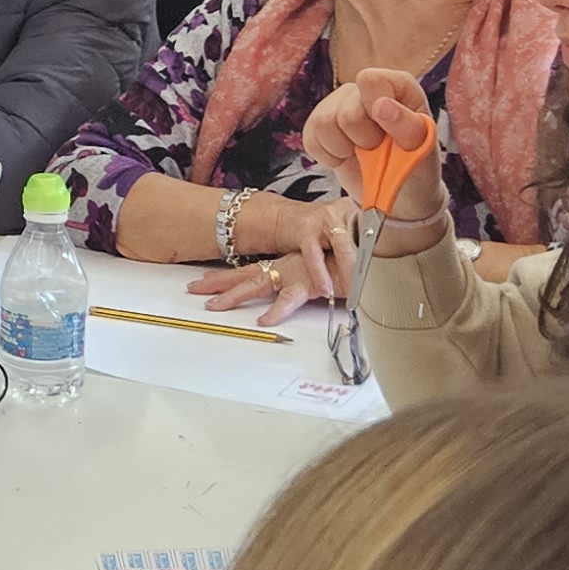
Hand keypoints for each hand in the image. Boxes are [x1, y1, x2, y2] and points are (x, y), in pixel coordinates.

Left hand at [192, 192, 352, 314]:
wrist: (375, 248)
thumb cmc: (355, 260)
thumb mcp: (329, 271)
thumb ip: (318, 278)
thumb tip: (312, 290)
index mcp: (290, 264)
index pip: (252, 270)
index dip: (227, 276)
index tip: (203, 280)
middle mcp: (288, 267)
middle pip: (246, 275)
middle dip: (218, 283)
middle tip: (192, 289)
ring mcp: (297, 273)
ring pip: (259, 284)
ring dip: (235, 296)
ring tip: (214, 307)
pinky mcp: (312, 283)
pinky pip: (291, 299)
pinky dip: (277, 311)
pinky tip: (263, 321)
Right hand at [301, 67, 444, 236]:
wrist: (400, 198)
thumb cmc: (416, 168)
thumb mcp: (422, 150)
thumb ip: (407, 124)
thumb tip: (381, 105)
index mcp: (397, 86)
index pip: (370, 81)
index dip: (375, 109)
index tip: (387, 134)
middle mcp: (364, 90)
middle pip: (346, 111)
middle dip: (364, 141)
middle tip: (381, 151)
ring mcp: (338, 105)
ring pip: (323, 123)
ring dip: (344, 149)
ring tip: (364, 156)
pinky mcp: (318, 125)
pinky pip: (310, 139)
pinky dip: (329, 157)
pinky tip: (347, 158)